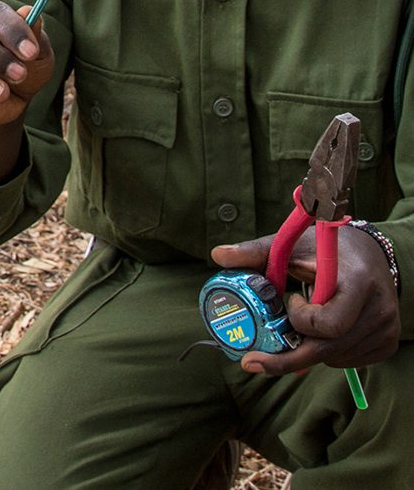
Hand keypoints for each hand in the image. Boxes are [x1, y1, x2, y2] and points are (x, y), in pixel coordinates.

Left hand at [211, 227, 400, 373]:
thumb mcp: (292, 245)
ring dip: (309, 348)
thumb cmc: (325, 248)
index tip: (290, 300)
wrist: (371, 254)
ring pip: (335, 358)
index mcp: (357, 282)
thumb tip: (218, 256)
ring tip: (303, 321)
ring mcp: (386, 330)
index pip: (329, 324)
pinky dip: (326, 352)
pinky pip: (348, 360)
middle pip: (329, 350)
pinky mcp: (388, 344)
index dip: (302, 320)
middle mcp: (378, 310)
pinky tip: (320, 331)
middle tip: (253, 362)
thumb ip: (256, 252)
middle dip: (289, 357)